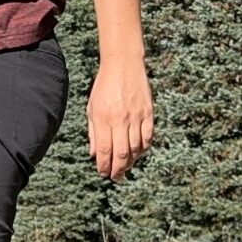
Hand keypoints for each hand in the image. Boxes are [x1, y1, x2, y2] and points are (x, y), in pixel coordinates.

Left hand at [88, 59, 153, 180]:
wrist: (123, 65)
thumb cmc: (104, 86)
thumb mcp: (92, 108)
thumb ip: (94, 132)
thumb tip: (94, 155)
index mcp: (103, 118)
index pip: (105, 150)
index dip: (104, 166)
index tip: (103, 173)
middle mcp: (120, 119)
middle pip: (121, 153)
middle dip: (118, 169)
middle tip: (116, 177)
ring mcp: (136, 116)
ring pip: (136, 148)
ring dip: (130, 162)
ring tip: (125, 167)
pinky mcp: (148, 113)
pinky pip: (148, 138)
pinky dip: (143, 149)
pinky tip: (137, 153)